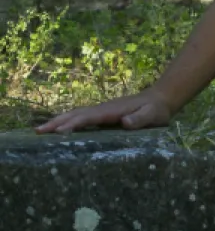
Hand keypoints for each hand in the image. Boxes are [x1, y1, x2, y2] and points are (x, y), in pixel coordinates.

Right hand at [37, 88, 176, 132]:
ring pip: (76, 115)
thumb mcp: (153, 115)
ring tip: (40, 131)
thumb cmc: (157, 110)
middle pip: (76, 114)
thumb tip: (124, 122)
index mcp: (112, 111)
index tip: (58, 132)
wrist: (160, 99)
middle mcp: (102, 109)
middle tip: (37, 132)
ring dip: (58, 121)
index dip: (73, 124)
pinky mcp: (102, 115)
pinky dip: (67, 122)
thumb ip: (140, 119)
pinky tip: (59, 130)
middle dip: (57, 122)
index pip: (88, 118)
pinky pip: (81, 118)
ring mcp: (101, 111)